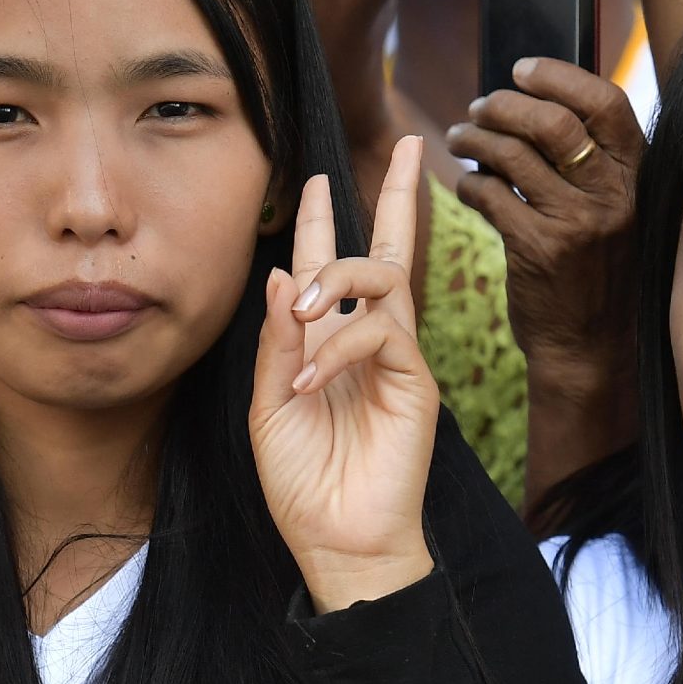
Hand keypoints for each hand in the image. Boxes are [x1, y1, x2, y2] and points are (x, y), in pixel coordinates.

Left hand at [251, 138, 440, 611]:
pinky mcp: (415, 383)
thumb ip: (276, 341)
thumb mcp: (267, 405)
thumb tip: (282, 272)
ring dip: (338, 278)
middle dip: (393, 194)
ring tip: (301, 315)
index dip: (326, 220)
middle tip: (400, 142)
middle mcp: (368, 341)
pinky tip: (308, 379)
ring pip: (387, 278)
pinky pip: (381, 334)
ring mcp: (397, 359)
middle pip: (389, 250)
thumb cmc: (301, 482)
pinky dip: (339, 345)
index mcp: (328, 343)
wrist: (335, 541)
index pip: (332, 267)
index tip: (317, 175)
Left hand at [446, 58, 642, 366]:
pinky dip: (470, 184)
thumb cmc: (599, 274)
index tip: (522, 69)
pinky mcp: (539, 249)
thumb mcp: (618, 213)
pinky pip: (491, 195)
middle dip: (505, 105)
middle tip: (479, 108)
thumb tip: (543, 107)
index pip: (606, 102)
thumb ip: (595, 165)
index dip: (560, 76)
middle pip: (553, 122)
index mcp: (637, 177)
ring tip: (459, 137)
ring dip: (476, 138)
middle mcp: (614, 195)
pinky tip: (466, 186)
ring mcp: (577, 222)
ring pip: (514, 155)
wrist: (592, 348)